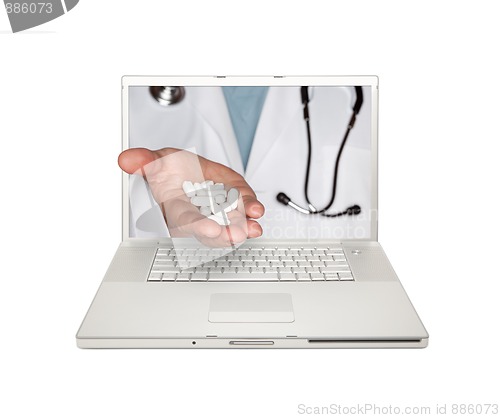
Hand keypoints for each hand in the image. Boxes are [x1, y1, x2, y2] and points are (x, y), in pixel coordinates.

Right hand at [118, 147, 264, 246]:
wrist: (190, 169)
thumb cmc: (173, 170)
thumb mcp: (158, 160)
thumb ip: (144, 161)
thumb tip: (126, 160)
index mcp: (178, 210)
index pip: (186, 222)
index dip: (198, 227)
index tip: (211, 229)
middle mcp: (200, 217)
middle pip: (212, 233)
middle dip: (224, 235)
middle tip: (236, 235)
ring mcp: (220, 213)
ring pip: (231, 226)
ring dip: (243, 228)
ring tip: (252, 228)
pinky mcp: (235, 205)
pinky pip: (244, 212)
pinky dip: (251, 212)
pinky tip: (257, 212)